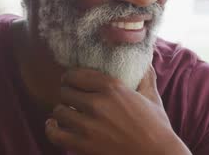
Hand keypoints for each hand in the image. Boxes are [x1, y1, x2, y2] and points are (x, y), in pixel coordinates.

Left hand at [45, 65, 190, 154]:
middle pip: (65, 91)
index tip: (71, 80)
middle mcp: (98, 103)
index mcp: (113, 87)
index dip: (71, 77)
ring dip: (62, 111)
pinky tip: (54, 125)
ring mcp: (88, 126)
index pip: (77, 74)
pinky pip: (55, 133)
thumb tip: (145, 62)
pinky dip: (51, 128)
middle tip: (71, 98)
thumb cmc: (157, 128)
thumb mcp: (152, 97)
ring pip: (59, 111)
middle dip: (67, 94)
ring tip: (67, 112)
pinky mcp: (83, 145)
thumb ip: (145, 77)